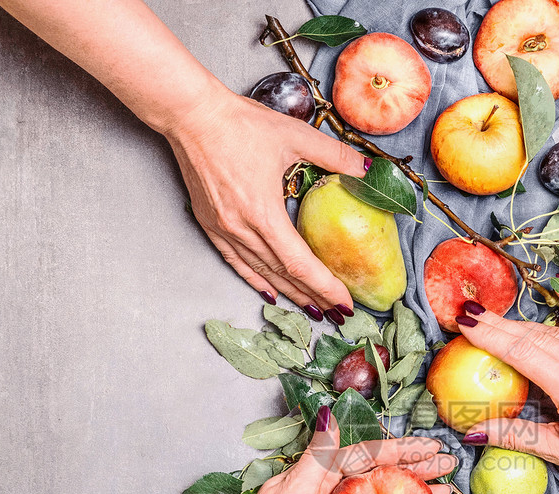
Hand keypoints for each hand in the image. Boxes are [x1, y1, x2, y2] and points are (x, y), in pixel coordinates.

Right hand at [165, 89, 367, 319]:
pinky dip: (256, 279)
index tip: (345, 302)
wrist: (190, 114)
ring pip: (261, 273)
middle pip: (283, 276)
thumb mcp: (295, 135)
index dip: (325, 287)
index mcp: (263, 214)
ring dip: (288, 293)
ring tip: (312, 309)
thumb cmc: (239, 123)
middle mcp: (241, 230)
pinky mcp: (210, 225)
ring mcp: (223, 230)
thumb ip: (335, 155)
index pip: (300, 264)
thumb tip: (367, 169)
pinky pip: (237, 263)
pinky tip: (270, 292)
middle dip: (312, 297)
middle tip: (337, 313)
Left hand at [221, 410, 454, 493]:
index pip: (368, 454)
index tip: (427, 447)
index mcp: (320, 471)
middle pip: (382, 474)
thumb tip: (329, 415)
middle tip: (447, 463)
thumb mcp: (294, 488)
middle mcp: (332, 490)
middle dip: (415, 468)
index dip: (399, 449)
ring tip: (445, 490)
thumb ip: (318, 455)